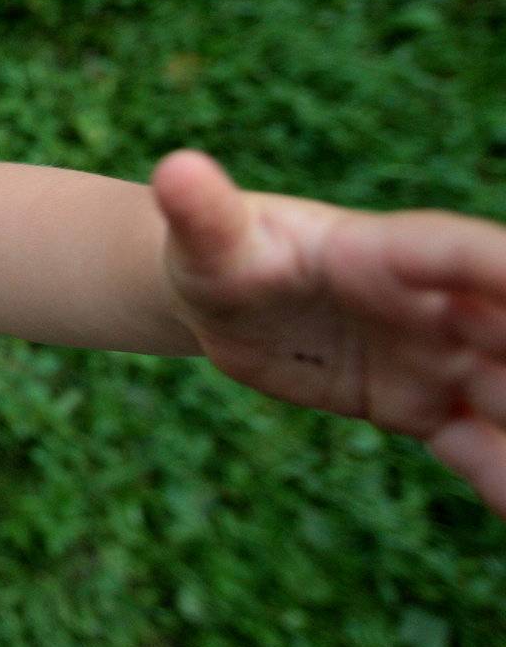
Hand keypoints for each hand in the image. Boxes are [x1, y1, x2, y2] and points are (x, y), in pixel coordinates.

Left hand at [150, 150, 505, 517]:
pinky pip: (483, 445)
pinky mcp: (425, 405)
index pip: (464, 256)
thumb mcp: (205, 242)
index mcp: (386, 250)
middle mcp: (433, 303)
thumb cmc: (217, 252)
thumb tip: (173, 171)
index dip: (500, 269)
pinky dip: (505, 475)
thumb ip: (200, 213)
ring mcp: (439, 355)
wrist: (225, 301)